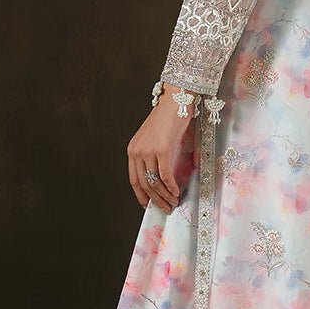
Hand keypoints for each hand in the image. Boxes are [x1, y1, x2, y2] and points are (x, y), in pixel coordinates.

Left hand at [126, 84, 194, 213]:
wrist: (175, 100)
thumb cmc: (168, 118)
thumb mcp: (155, 139)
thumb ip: (154, 156)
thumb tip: (162, 177)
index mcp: (133, 150)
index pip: (134, 180)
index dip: (141, 196)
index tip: (148, 205)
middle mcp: (137, 152)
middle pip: (145, 184)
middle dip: (156, 200)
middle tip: (165, 209)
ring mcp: (148, 151)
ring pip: (155, 182)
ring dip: (165, 196)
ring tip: (173, 203)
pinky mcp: (161, 149)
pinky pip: (165, 175)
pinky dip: (171, 186)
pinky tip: (176, 192)